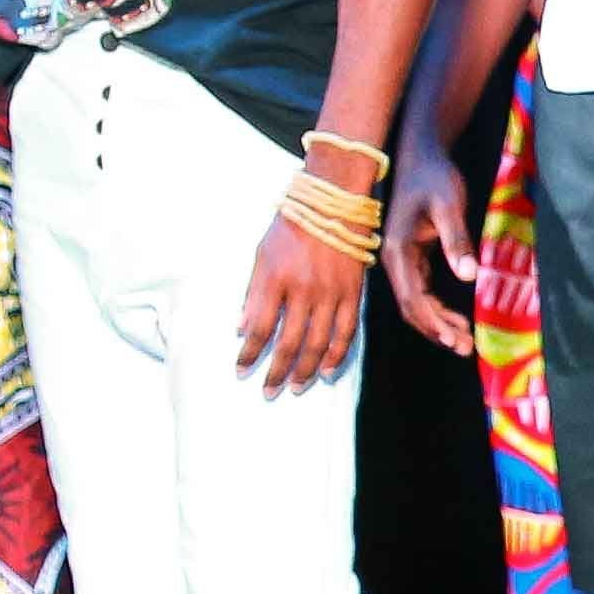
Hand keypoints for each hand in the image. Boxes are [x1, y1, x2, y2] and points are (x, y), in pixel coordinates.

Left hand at [235, 215, 367, 396]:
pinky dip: (336, 355)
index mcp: (274, 279)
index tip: (241, 370)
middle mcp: (302, 290)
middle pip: (288, 343)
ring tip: (296, 388)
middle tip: (268, 391)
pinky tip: (326, 371)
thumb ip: (251, 294)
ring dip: (305, 370)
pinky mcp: (352, 293)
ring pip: (317, 343)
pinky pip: (346, 332)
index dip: (249, 353)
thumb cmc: (289, 228)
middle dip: (276, 371)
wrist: (331, 203)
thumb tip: (241, 329)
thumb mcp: (260, 256)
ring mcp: (330, 293)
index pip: (258, 328)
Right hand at [379, 130, 481, 354]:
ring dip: (437, 323)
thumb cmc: (435, 178)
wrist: (422, 156)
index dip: (432, 322)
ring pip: (415, 302)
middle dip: (436, 329)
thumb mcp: (449, 206)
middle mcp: (394, 260)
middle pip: (411, 306)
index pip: (411, 297)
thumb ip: (457, 240)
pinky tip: (457, 319)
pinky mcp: (412, 257)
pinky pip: (421, 292)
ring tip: (464, 340)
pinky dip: (437, 308)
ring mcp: (402, 260)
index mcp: (398, 251)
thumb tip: (469, 276)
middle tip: (464, 348)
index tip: (454, 339)